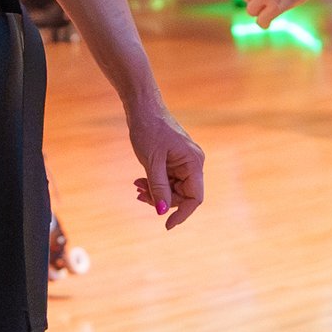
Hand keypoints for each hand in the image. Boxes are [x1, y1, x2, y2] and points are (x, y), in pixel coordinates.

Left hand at [124, 94, 203, 227]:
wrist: (143, 107)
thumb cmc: (149, 129)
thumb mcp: (152, 162)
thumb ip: (158, 187)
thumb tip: (162, 211)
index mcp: (194, 163)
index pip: (195, 197)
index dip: (182, 213)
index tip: (166, 225)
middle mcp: (193, 163)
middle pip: (183, 195)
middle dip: (162, 199)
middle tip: (140, 195)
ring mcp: (184, 162)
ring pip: (174, 189)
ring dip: (155, 192)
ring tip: (137, 187)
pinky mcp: (175, 160)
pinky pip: (168, 180)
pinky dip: (155, 184)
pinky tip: (140, 182)